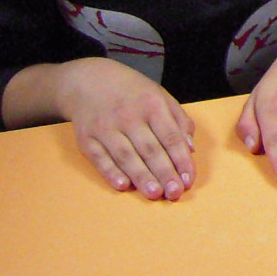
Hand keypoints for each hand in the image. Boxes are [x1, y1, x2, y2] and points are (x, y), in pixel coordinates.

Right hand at [58, 57, 196, 199]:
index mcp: (152, 105)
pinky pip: (100, 159)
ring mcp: (105, 128)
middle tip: (174, 193)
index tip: (188, 179)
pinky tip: (123, 186)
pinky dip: (111, 173)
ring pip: (126, 156)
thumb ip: (178, 121)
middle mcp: (129, 116)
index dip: (181, 160)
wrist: (87, 81)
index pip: (170, 137)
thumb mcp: (160, 96)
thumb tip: (189, 149)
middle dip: (164, 173)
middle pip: (150, 149)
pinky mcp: (86, 138)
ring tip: (154, 194)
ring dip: (141, 177)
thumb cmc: (131, 92)